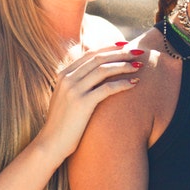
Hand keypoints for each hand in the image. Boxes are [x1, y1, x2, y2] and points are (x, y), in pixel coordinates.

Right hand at [36, 45, 144, 161]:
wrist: (50, 143)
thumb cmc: (62, 124)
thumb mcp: (65, 98)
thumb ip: (75, 84)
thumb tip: (93, 75)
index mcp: (63, 74)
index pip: (90, 53)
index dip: (109, 48)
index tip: (125, 46)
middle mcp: (68, 78)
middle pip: (98, 58)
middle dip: (120, 53)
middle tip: (137, 51)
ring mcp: (74, 90)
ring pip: (103, 70)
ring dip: (123, 65)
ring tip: (139, 66)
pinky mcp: (82, 103)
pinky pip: (107, 88)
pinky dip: (122, 84)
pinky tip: (134, 83)